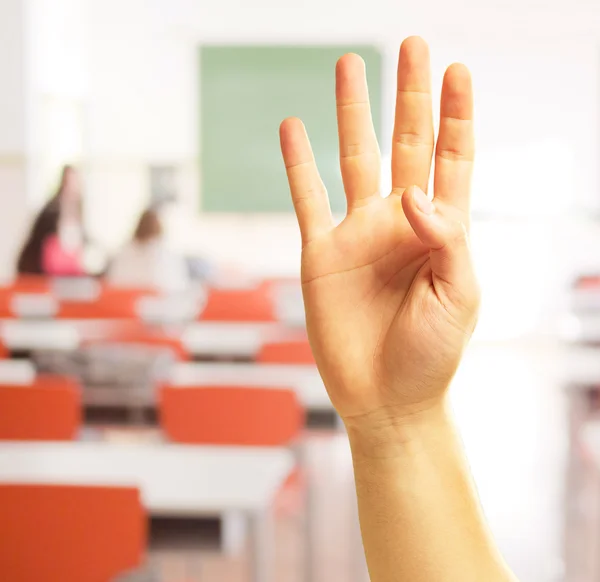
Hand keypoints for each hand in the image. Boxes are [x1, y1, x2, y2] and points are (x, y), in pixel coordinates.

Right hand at [279, 37, 478, 424]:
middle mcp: (399, 222)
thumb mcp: (459, 297)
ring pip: (354, 158)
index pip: (452, 157)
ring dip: (353, 112)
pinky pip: (306, 198)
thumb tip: (411, 193)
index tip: (456, 69)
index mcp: (441, 229)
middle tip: (411, 44)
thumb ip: (445, 240)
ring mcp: (358, 233)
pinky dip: (297, 164)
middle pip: (406, 142)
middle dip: (410, 93)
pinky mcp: (320, 253)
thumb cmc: (431, 355)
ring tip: (350, 64)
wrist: (385, 398)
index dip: (456, 113)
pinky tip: (292, 128)